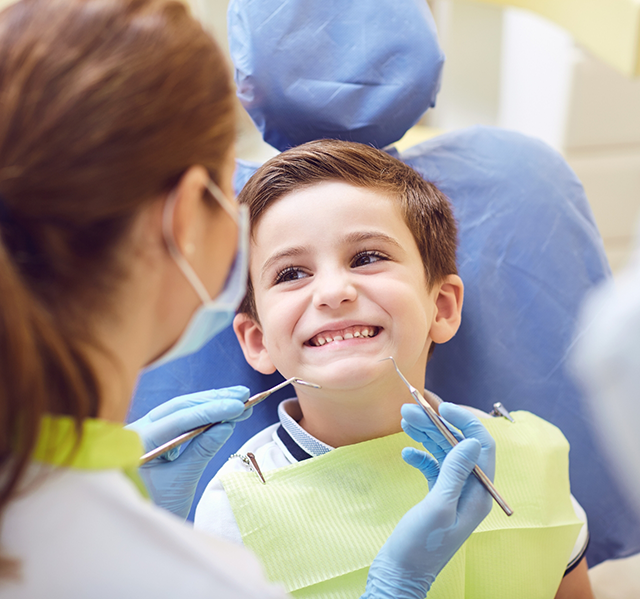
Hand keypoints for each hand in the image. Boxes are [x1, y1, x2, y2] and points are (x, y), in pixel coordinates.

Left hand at [126, 386, 250, 518]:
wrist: (138, 527)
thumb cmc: (156, 508)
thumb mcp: (181, 481)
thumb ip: (202, 450)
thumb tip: (227, 424)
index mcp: (137, 442)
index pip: (178, 418)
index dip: (210, 410)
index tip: (237, 406)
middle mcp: (138, 430)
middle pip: (180, 407)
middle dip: (213, 400)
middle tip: (243, 395)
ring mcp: (146, 431)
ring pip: (182, 410)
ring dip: (212, 404)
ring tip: (241, 399)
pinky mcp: (157, 436)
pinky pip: (182, 419)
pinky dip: (204, 415)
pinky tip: (224, 411)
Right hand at [363, 403, 494, 597]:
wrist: (400, 574)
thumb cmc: (420, 545)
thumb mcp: (438, 505)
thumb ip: (455, 472)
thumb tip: (472, 440)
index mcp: (479, 493)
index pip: (482, 446)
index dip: (465, 422)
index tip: (441, 407)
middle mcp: (470, 490)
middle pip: (458, 446)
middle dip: (436, 425)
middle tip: (409, 410)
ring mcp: (453, 493)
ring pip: (443, 453)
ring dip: (425, 435)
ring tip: (404, 419)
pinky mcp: (437, 497)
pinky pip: (432, 468)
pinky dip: (419, 457)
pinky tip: (405, 454)